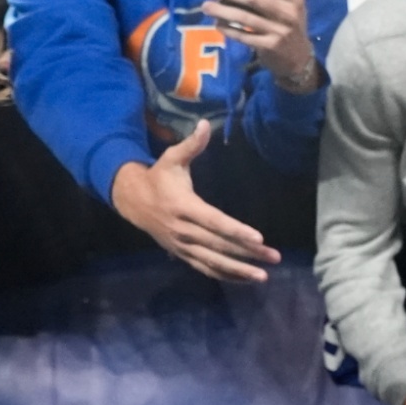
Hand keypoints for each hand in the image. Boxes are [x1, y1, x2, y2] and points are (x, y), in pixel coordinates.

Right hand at [111, 121, 279, 280]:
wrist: (131, 200)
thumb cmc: (159, 177)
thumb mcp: (171, 159)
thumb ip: (191, 145)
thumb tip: (205, 124)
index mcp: (183, 206)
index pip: (214, 221)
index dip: (236, 230)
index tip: (259, 237)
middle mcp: (183, 230)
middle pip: (219, 244)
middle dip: (248, 253)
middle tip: (274, 257)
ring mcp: (182, 245)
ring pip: (213, 261)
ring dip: (240, 271)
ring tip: (264, 276)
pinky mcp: (182, 254)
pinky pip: (205, 268)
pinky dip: (226, 276)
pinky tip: (246, 280)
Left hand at [204, 0, 318, 89]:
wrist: (300, 61)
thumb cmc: (290, 29)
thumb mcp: (289, 9)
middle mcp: (288, 13)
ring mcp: (279, 32)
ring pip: (244, 17)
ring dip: (222, 11)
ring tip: (206, 7)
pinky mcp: (270, 47)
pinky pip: (243, 35)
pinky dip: (228, 29)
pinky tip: (219, 24)